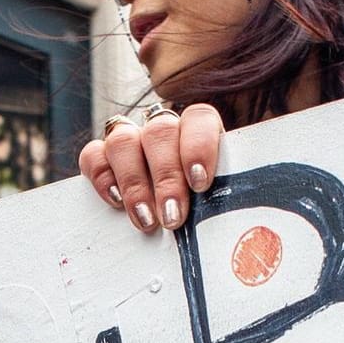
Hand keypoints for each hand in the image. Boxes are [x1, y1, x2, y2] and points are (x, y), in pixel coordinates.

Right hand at [78, 103, 224, 233]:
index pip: (198, 118)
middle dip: (166, 177)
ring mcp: (130, 141)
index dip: (198, 147)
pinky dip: (102, 176)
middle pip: (159, 133)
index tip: (200, 183)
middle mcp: (162, 130)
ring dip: (134, 182)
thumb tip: (250, 213)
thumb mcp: (222, 197)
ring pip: (123, 140)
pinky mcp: (103, 158)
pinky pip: (93, 154)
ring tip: (145, 219)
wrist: (170, 224)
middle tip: (173, 216)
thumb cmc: (204, 208)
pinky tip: (116, 201)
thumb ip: (229, 195)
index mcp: (198, 130)